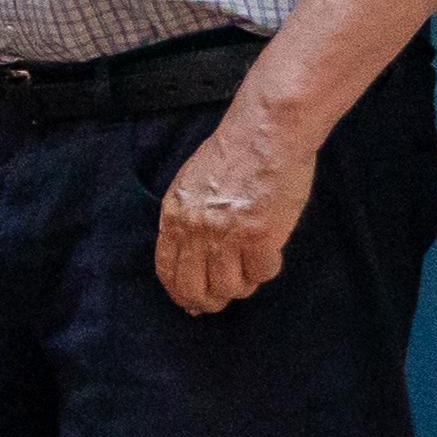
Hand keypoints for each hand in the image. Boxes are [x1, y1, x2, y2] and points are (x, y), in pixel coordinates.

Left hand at [152, 112, 319, 313]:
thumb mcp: (191, 184)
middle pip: (194, 288)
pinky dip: (267, 268)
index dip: (179, 292)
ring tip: (251, 265)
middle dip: (209, 301)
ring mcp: (227, 236)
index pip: (166, 269)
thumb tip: (189, 256)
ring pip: (230, 288)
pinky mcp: (259, 237)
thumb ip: (187, 219)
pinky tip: (270, 250)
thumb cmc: (234, 153)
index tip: (190, 302)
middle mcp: (195, 230)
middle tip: (223, 298)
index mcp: (174, 215)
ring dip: (243, 284)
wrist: (266, 133)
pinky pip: (262, 273)